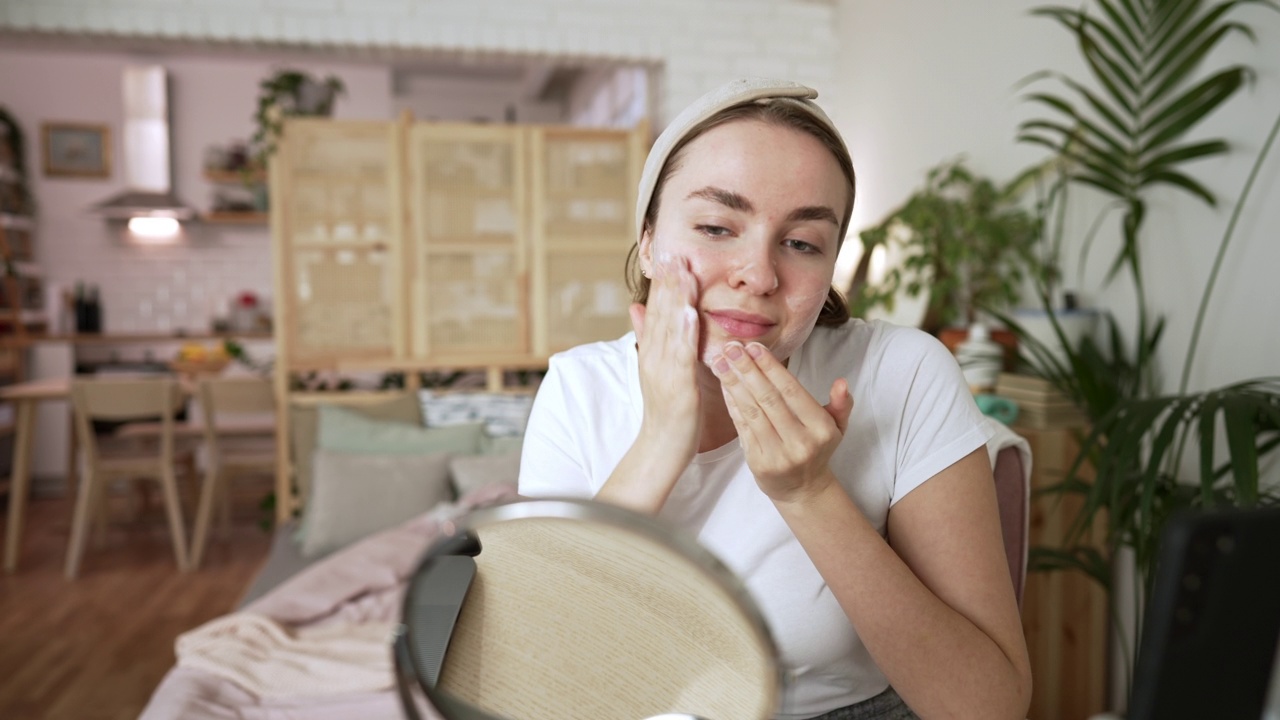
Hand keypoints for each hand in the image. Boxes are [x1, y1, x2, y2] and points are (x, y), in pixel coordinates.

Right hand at [629, 254, 701, 462]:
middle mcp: (654, 357)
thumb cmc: (666, 410)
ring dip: (676, 299)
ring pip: (670, 329)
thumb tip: (636, 306)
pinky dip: (685, 334)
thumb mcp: (655, 367)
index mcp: (651, 351)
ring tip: (683, 272)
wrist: (661, 447)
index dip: (662, 282)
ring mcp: (664, 371)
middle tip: (674, 251)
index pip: (656, 309)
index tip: (670, 254)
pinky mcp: (678, 387)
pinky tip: (692, 314)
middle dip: (668, 281)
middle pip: (661, 313)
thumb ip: (648, 336)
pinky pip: (682, 356)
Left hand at [711, 341, 853, 502]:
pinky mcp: (758, 463)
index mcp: (821, 429)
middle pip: (769, 399)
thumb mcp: (837, 427)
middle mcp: (800, 442)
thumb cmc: (818, 449)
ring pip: (752, 412)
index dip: (771, 367)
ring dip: (733, 384)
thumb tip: (841, 382)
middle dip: (748, 370)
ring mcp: (778, 455)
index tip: (753, 346)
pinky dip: (731, 404)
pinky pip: (742, 428)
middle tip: (731, 348)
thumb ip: (840, 404)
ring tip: (720, 362)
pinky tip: (723, 386)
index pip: (792, 391)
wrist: (803, 489)